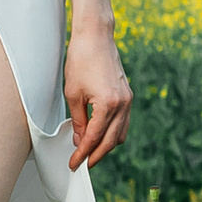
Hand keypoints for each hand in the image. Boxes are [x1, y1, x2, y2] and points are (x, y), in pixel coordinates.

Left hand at [63, 26, 130, 171]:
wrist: (96, 37)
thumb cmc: (81, 59)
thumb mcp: (73, 94)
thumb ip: (79, 121)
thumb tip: (81, 140)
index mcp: (108, 105)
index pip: (94, 138)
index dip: (83, 154)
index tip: (74, 163)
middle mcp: (123, 105)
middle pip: (110, 141)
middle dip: (96, 155)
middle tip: (81, 164)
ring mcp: (128, 100)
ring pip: (120, 134)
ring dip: (106, 146)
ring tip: (90, 152)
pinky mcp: (127, 95)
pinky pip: (123, 122)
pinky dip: (112, 132)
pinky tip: (100, 135)